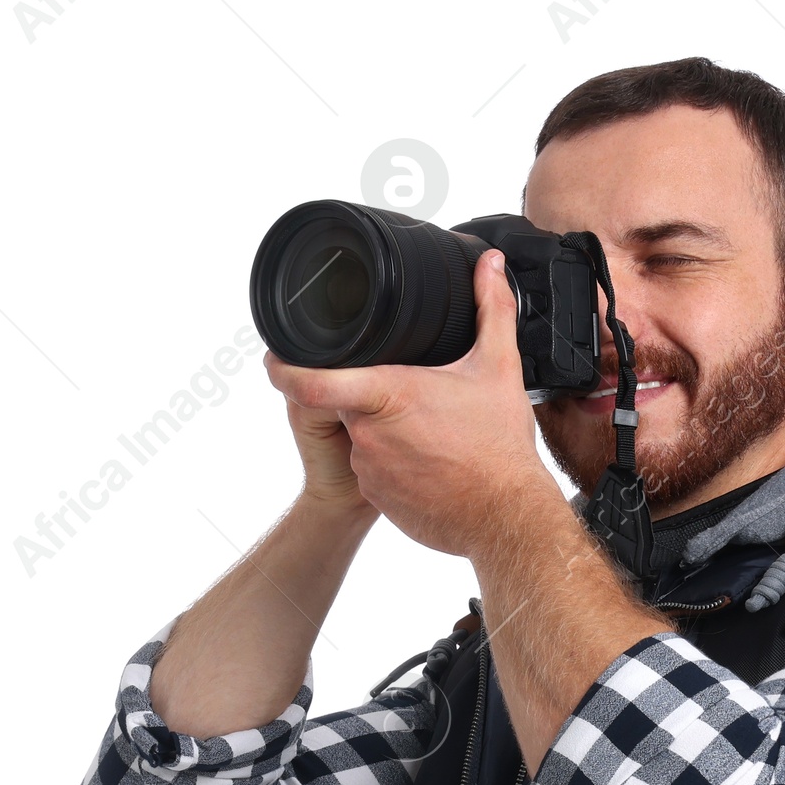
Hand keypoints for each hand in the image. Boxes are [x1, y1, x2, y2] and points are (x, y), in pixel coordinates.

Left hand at [263, 251, 558, 557]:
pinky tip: (432, 467)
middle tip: (423, 403)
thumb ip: (491, 309)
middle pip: (352, 403)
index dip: (285, 366)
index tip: (276, 357)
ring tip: (434, 438)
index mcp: (386, 395)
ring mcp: (371, 472)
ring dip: (389, 434)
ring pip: (366, 439)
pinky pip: (377, 474)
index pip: (311, 380)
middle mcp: (368, 436)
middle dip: (378, 399)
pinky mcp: (379, 501)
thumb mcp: (499, 368)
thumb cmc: (499, 448)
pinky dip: (399, 468)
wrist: (508, 519)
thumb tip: (491, 266)